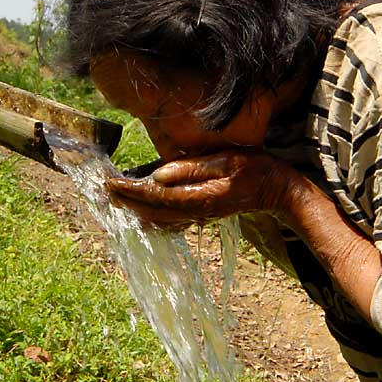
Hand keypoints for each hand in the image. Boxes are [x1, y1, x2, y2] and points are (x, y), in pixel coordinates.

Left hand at [105, 150, 296, 228]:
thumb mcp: (226, 161)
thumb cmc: (255, 169)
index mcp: (199, 197)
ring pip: (158, 219)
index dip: (130, 191)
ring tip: (115, 197)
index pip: (155, 197)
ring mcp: (198, 216)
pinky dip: (150, 215)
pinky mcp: (200, 214)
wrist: (277, 190)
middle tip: (104, 189)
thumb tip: (158, 175)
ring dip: (135, 209)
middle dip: (126, 201)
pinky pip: (168, 220)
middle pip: (151, 212)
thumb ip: (192, 168)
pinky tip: (140, 209)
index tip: (110, 183)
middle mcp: (195, 211)